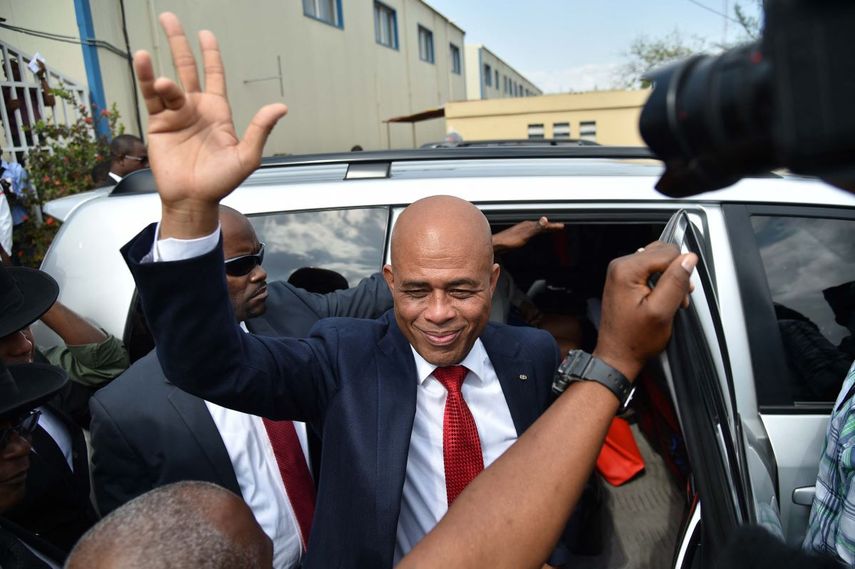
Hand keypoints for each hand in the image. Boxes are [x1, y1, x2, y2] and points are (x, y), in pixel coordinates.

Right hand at [133, 12, 287, 237]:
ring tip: (154, 54)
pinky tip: (143, 63)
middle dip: (179, 43)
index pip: (214, 75)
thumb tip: (281, 107)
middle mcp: (196, 109)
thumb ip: (260, 129)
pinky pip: (151, 97)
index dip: (211, 54)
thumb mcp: (247, 156)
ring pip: (166, 81)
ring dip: (160, 66)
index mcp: (218, 112)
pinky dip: (146, 79)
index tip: (206, 34)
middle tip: (169, 19)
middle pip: (187, 68)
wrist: (194, 199)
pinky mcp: (159, 124)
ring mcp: (176, 115)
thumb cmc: (222, 181)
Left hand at [492, 217, 563, 252]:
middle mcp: (525, 226)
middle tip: (558, 227)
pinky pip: (530, 233)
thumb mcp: (526, 234)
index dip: (553, 226)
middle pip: (541, 225)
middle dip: (550, 226)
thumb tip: (545, 219)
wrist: (496, 245)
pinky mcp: (517, 236)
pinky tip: (533, 236)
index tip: (561, 226)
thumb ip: (536, 227)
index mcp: (528, 225)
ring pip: (536, 228)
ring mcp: (521, 231)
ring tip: (549, 229)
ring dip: (543, 228)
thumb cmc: (509, 241)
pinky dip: (536, 232)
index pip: (544, 224)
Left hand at [593, 242, 696, 379]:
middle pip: (662, 253)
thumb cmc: (634, 339)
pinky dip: (660, 282)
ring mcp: (621, 272)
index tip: (682, 293)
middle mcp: (620, 266)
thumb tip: (689, 258)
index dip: (681, 271)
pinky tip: (661, 299)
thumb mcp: (661, 311)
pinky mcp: (624, 280)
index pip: (667, 252)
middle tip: (677, 298)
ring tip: (669, 301)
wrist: (617, 355)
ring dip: (669, 278)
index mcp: (626, 270)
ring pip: (658, 261)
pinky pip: (650, 270)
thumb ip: (676, 282)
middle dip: (675, 274)